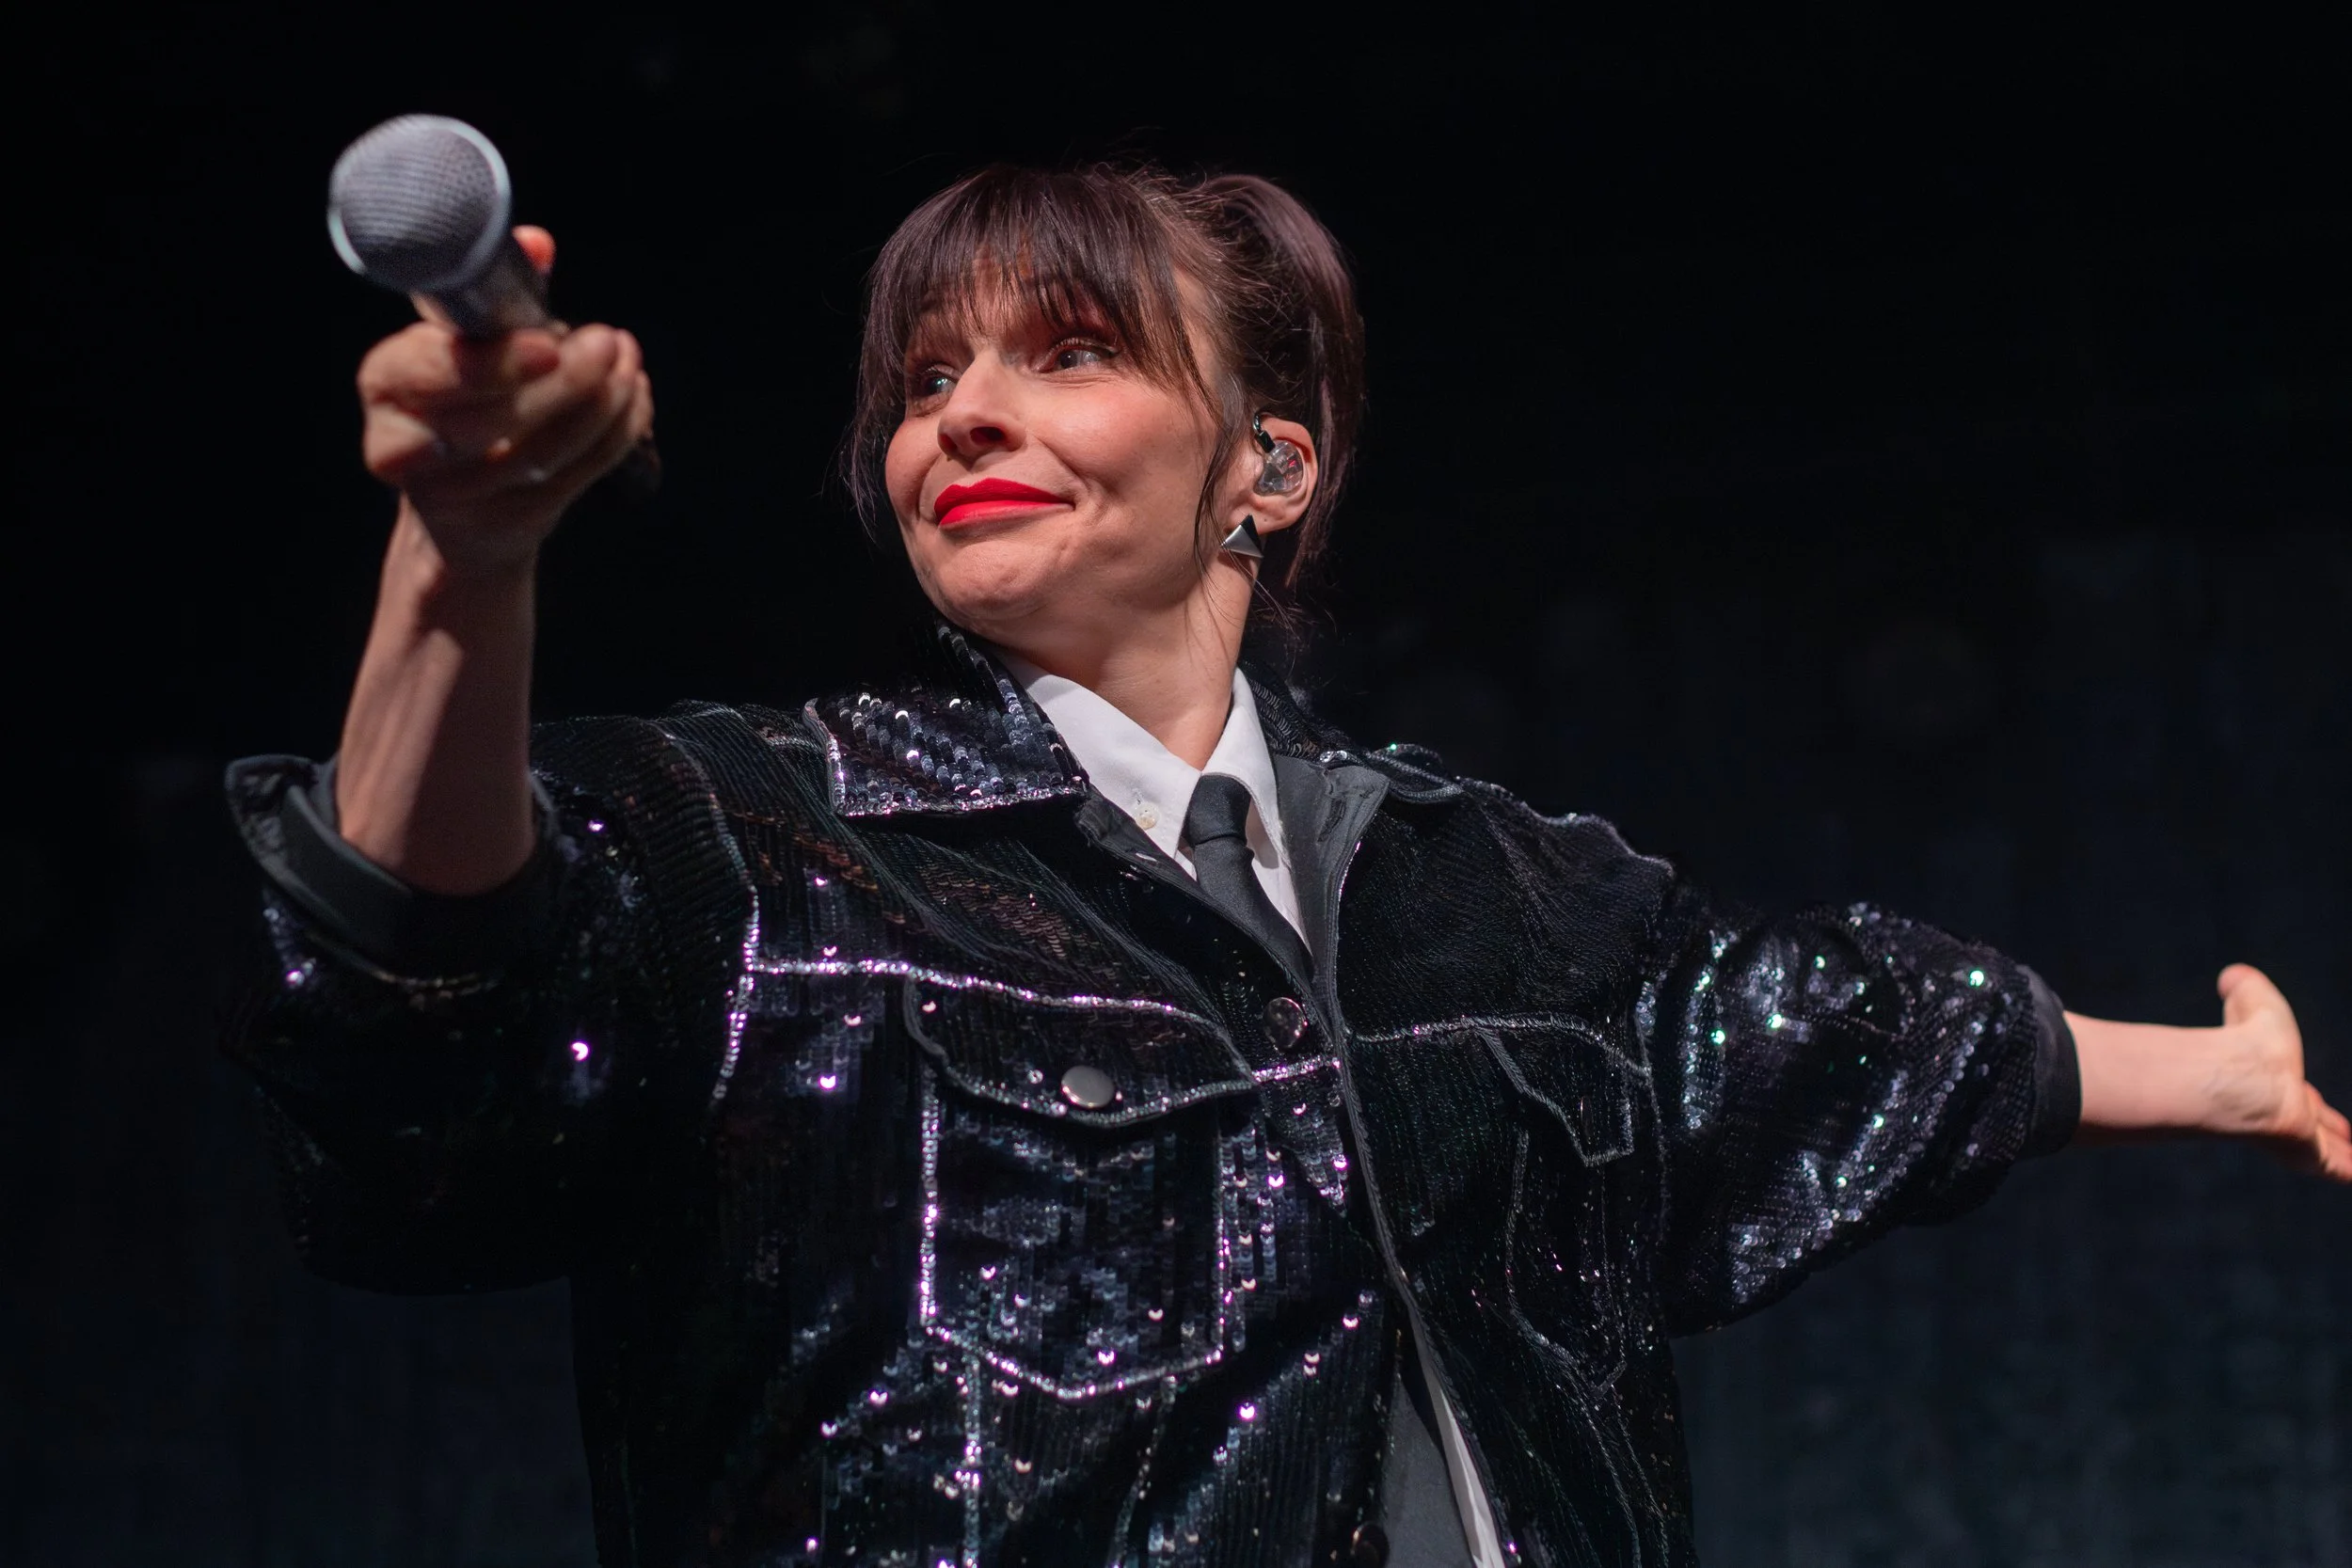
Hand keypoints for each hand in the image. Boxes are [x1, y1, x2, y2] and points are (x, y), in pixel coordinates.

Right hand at [356, 227, 652, 576]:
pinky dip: (614, 436)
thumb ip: (494, 291)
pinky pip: (573, 478)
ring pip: (540, 454)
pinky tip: (634, 396)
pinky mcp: (510, 524)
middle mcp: (407, 447)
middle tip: (608, 341)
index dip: (494, 363)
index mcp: (386, 383)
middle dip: (564, 381)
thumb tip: (536, 245)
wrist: (460, 503)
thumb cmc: (463, 394)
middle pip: (491, 421)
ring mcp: (458, 496)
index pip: (430, 373)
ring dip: (600, 405)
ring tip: (627, 361)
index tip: (548, 343)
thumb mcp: (462, 337)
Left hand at [2214, 964, 2351, 1180]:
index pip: (2296, 1095)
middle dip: (2328, 1131)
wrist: (2242, 1078)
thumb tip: (2231, 976)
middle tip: (2344, 1137)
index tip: (2312, 1103)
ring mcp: (2297, 1137)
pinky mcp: (2308, 1155)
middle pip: (2314, 1127)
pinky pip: (2338, 1168)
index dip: (2308, 1100)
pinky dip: (2349, 1170)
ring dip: (2345, 1155)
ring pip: (2329, 1151)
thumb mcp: (2253, 1000)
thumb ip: (2244, 988)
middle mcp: (2285, 1112)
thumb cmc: (2248, 1039)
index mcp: (2276, 1082)